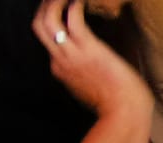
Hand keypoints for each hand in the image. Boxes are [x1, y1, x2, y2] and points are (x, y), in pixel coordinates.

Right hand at [33, 0, 152, 118]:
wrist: (124, 113)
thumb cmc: (116, 104)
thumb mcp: (90, 90)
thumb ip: (82, 77)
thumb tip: (91, 67)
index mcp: (60, 70)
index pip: (48, 42)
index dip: (54, 24)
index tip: (62, 12)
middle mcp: (60, 60)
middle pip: (38, 27)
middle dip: (44, 8)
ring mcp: (71, 54)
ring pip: (47, 21)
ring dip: (53, 2)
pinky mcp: (88, 48)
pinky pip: (73, 19)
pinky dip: (73, 4)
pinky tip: (80, 0)